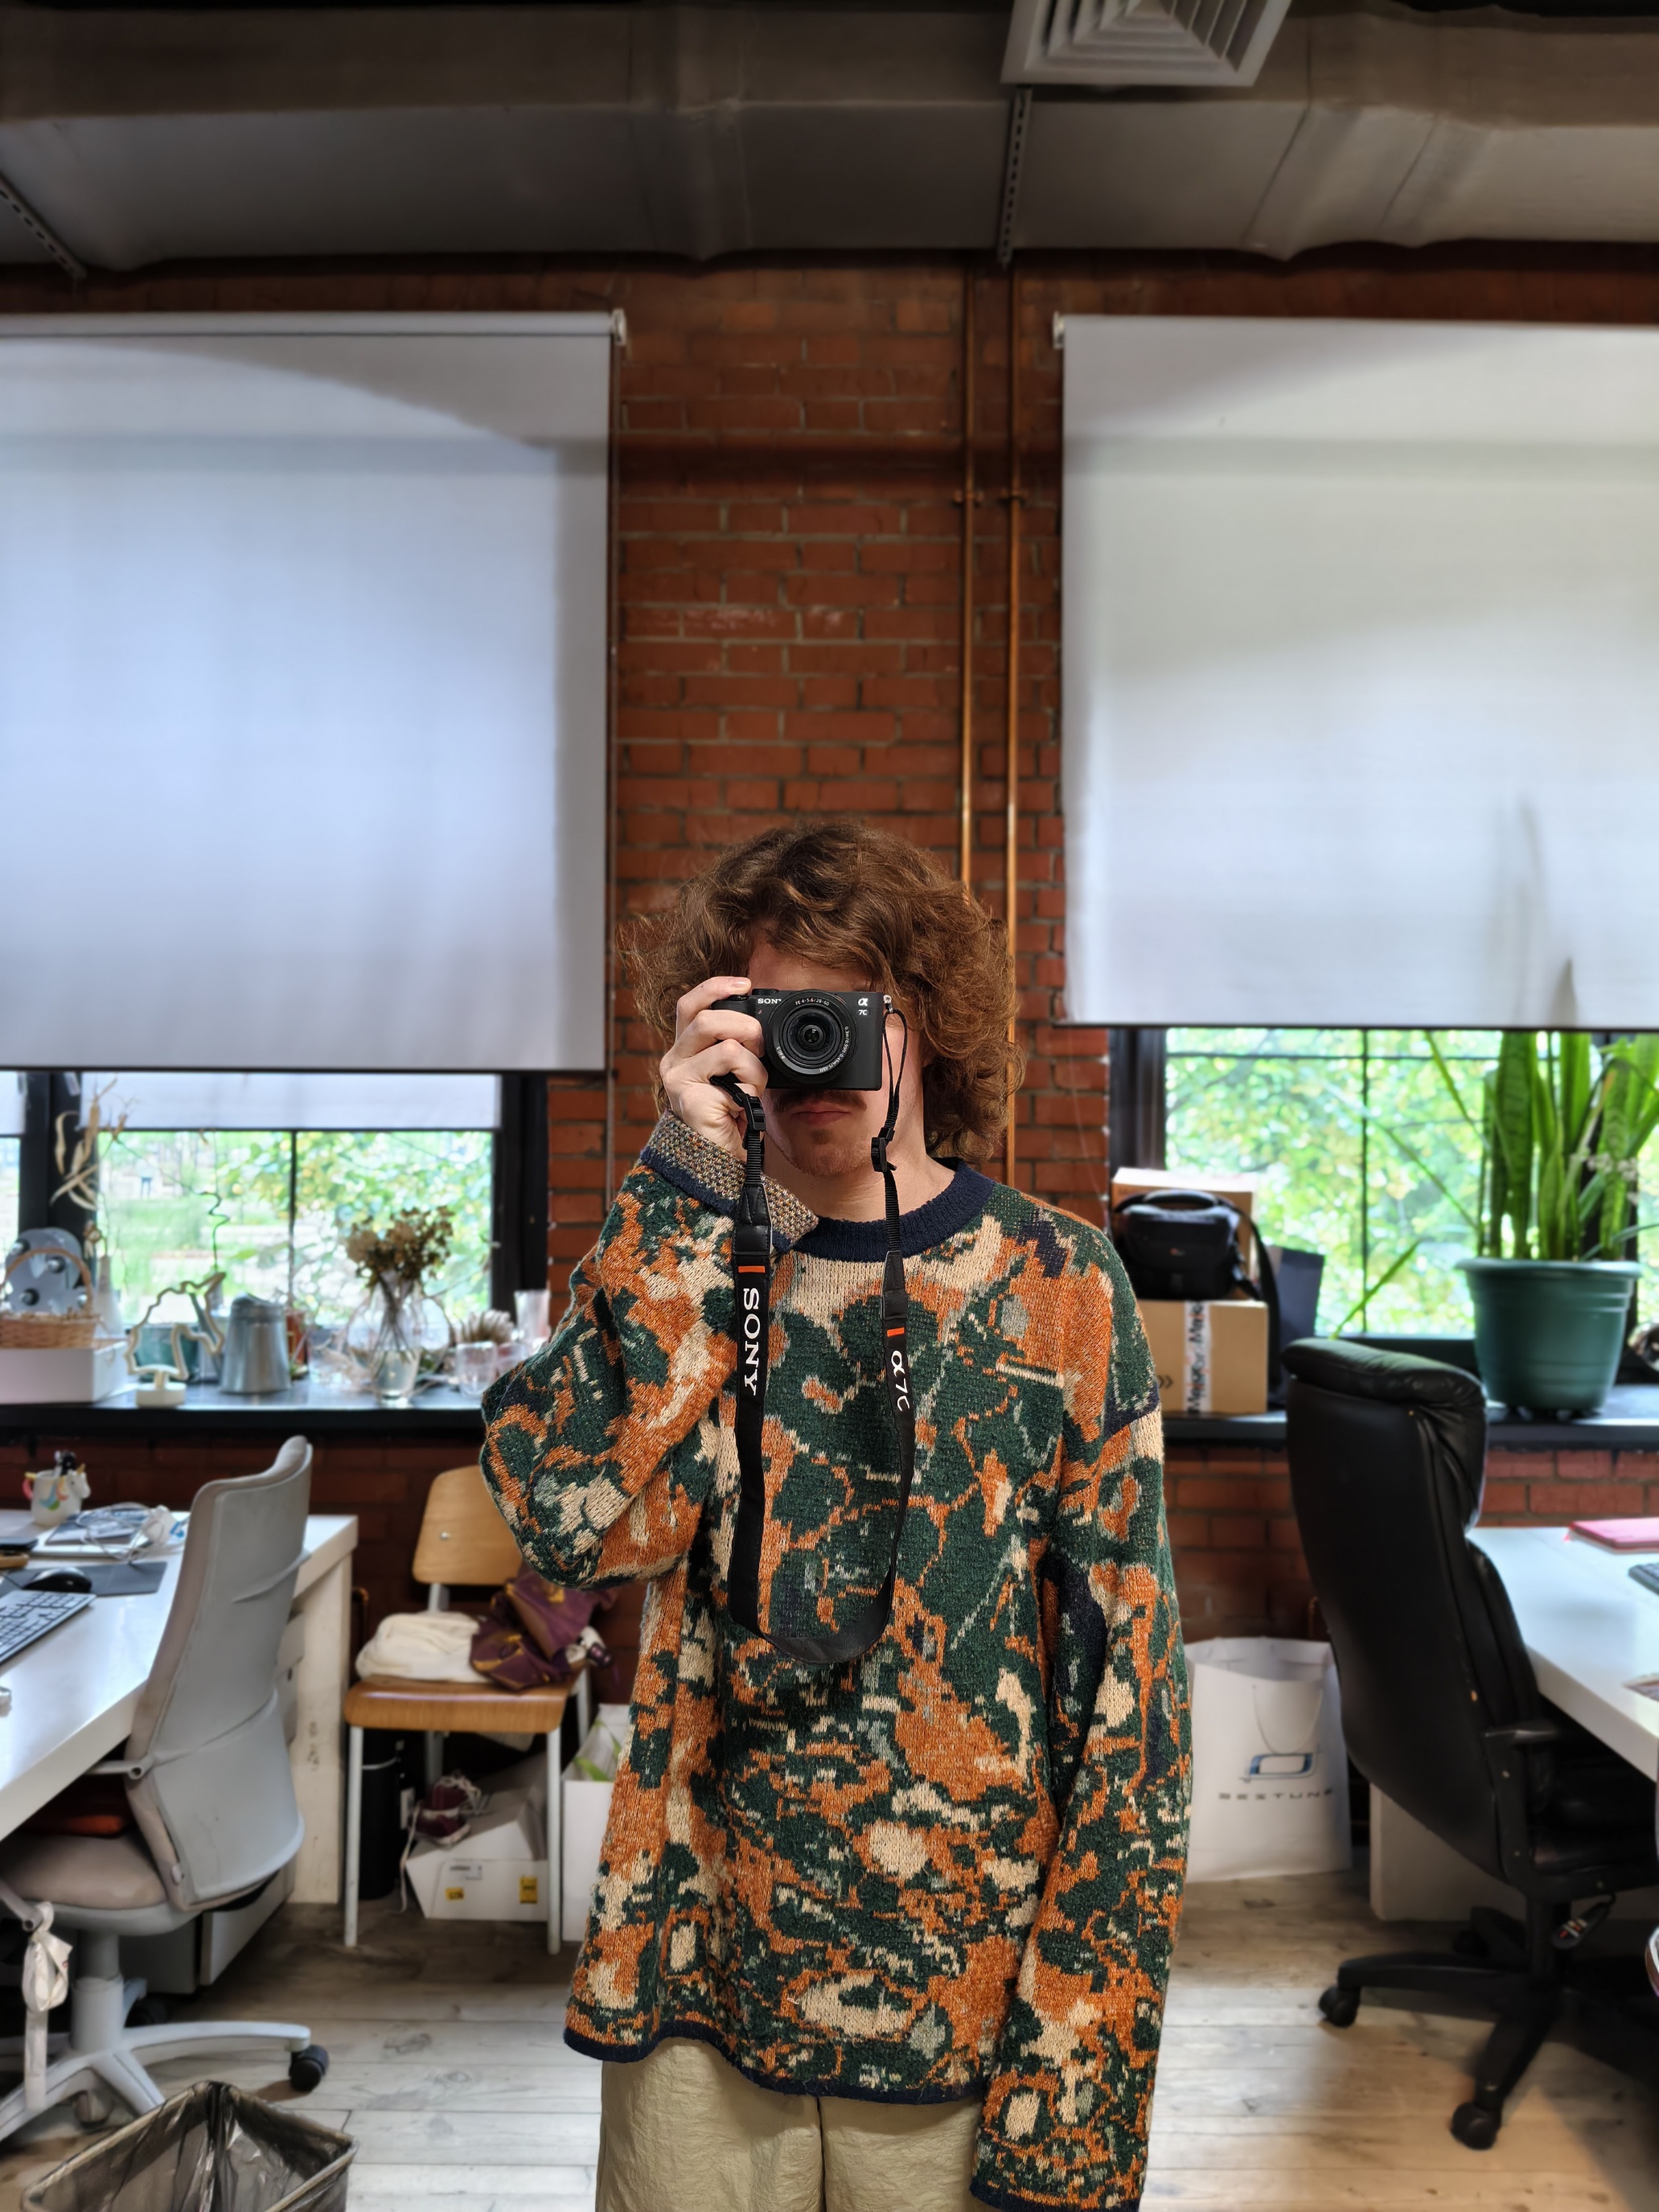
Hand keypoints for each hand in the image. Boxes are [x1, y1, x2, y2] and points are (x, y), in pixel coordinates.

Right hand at [660, 976, 766, 1159]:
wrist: (722, 1160)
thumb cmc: (731, 1116)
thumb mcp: (734, 1073)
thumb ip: (736, 1045)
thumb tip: (758, 1024)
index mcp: (683, 1050)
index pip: (689, 1005)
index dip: (715, 987)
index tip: (745, 983)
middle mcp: (674, 1061)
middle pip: (706, 1018)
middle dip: (745, 1025)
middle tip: (760, 1046)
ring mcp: (678, 1079)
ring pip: (726, 1044)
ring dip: (753, 1064)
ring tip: (753, 1086)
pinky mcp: (688, 1096)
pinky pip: (731, 1070)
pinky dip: (750, 1083)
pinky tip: (745, 1102)